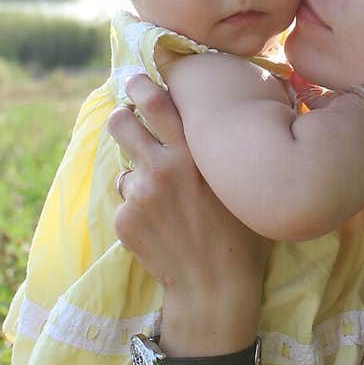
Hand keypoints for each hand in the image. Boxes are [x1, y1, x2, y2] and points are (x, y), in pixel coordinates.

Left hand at [107, 74, 269, 348]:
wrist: (215, 286)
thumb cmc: (242, 232)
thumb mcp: (238, 180)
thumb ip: (220, 148)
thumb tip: (218, 118)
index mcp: (193, 152)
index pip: (155, 101)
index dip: (140, 84)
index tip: (135, 79)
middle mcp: (162, 167)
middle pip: (121, 122)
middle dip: (123, 117)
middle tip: (130, 120)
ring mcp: (140, 195)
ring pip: (125, 166)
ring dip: (138, 172)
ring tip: (160, 192)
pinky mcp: (125, 220)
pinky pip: (126, 200)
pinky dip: (139, 207)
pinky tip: (162, 224)